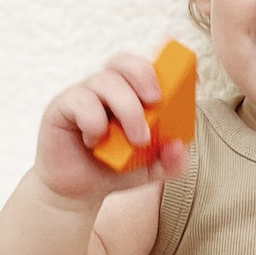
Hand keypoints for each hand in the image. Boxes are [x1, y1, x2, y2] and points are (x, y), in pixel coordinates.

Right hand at [34, 53, 189, 204]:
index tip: (193, 81)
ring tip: (136, 140)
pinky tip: (94, 141)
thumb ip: (170, 162)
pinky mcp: (62, 106)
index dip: (169, 68)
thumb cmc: (113, 169)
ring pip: (106, 81)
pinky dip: (94, 122)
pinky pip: (81, 100)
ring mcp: (84, 94)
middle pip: (125, 62)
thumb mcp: (150, 170)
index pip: (147, 67)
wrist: (76, 192)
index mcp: (131, 94)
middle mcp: (108, 88)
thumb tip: (179, 147)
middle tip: (156, 102)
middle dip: (145, 76)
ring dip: (127, 109)